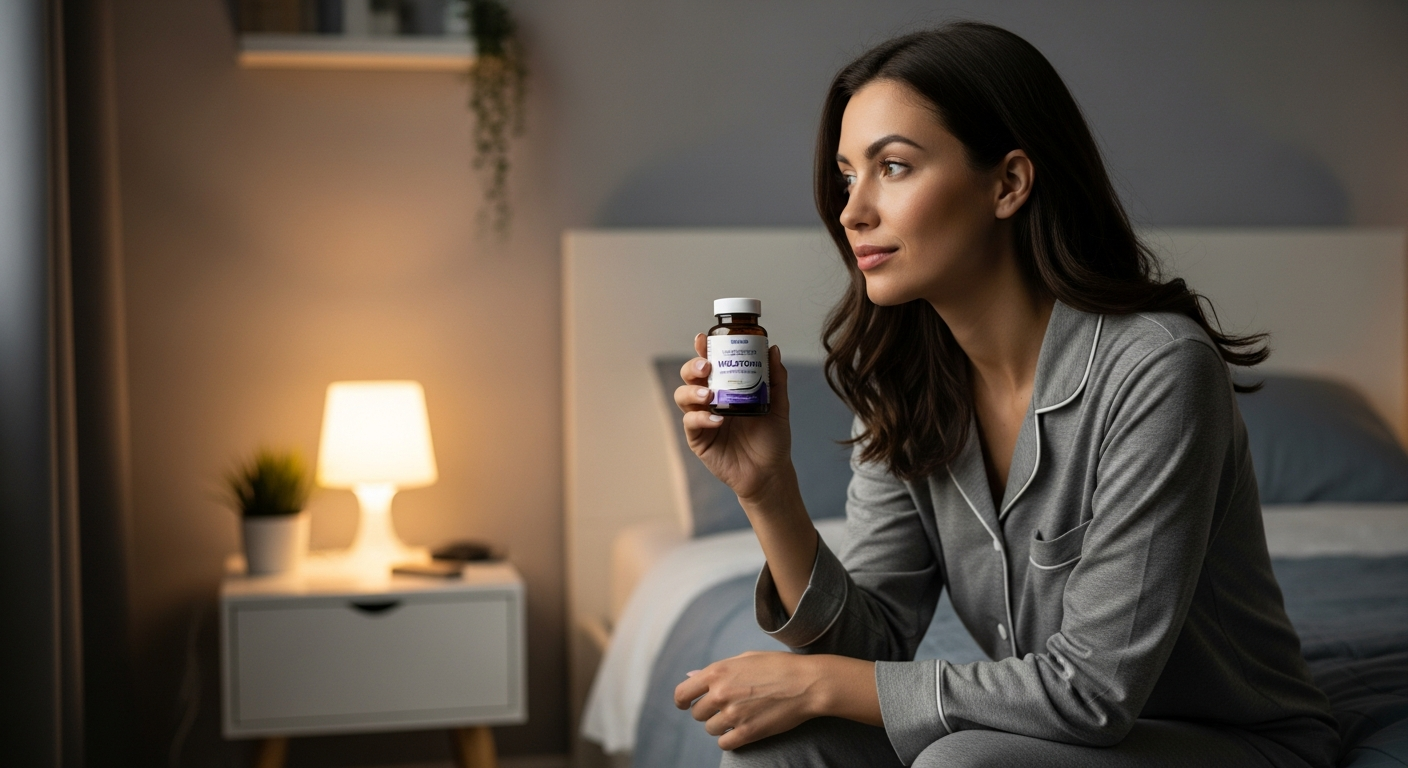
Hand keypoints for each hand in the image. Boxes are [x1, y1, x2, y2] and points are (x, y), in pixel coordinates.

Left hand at [673, 652, 823, 749]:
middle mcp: (720, 694)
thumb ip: (716, 669)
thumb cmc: (778, 666)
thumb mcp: (745, 658)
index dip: (681, 701)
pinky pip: (724, 744)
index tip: (685, 705)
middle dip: (707, 712)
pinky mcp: (747, 733)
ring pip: (711, 729)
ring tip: (738, 716)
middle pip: (697, 713)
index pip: (682, 693)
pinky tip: (740, 730)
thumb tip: (690, 676)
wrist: (807, 684)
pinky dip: (730, 740)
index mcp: (717, 672)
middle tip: (724, 707)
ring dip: (720, 725)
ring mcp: (733, 715)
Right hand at [675, 335, 794, 503]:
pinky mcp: (698, 439)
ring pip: (683, 396)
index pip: (709, 364)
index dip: (702, 349)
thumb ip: (775, 378)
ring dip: (692, 392)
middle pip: (690, 377)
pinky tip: (717, 420)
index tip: (703, 339)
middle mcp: (710, 400)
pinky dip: (701, 418)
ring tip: (709, 395)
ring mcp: (702, 419)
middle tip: (706, 367)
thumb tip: (773, 349)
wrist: (770, 472)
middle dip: (692, 367)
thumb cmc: (772, 439)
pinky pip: (691, 423)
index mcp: (726, 388)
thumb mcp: (778, 405)